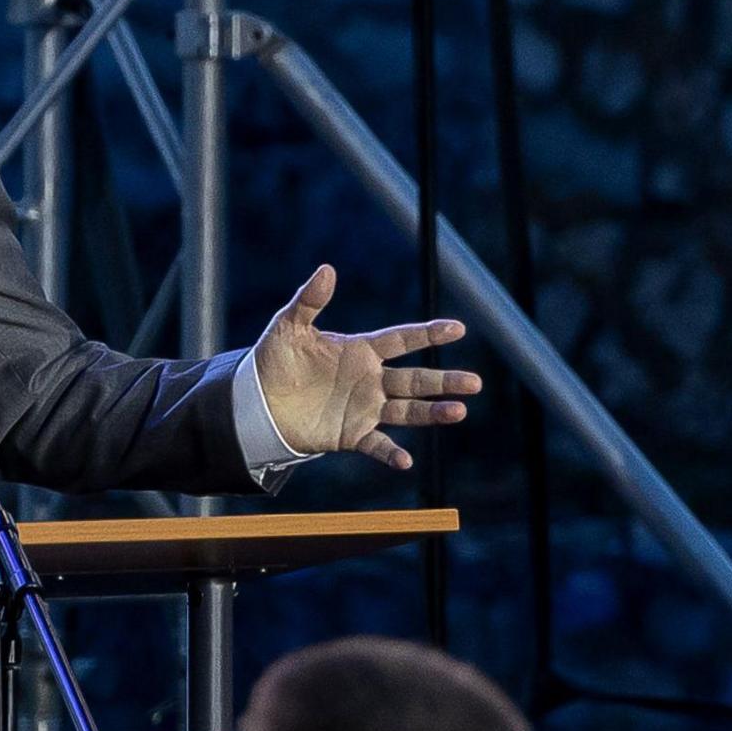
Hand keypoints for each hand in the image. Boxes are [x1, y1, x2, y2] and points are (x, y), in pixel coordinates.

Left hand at [252, 265, 480, 469]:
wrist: (257, 401)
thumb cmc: (274, 360)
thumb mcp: (288, 327)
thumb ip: (309, 301)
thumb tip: (326, 269)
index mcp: (360, 351)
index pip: (402, 340)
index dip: (429, 334)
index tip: (458, 328)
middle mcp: (370, 380)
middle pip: (415, 380)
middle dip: (445, 381)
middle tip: (474, 383)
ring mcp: (364, 409)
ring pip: (407, 411)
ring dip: (432, 412)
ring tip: (458, 412)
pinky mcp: (350, 435)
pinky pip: (376, 445)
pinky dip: (391, 453)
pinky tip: (405, 461)